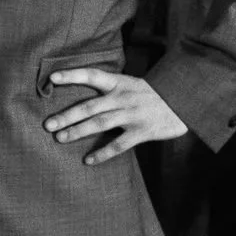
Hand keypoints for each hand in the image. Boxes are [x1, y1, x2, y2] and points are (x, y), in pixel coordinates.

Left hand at [42, 69, 188, 164]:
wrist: (187, 101)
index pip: (92, 75)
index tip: (52, 77)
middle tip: (47, 124)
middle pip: (90, 106)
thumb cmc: (155, 94)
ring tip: (60, 138)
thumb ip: (112, 89)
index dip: (72, 75)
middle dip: (67, 115)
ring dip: (78, 131)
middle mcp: (123, 98)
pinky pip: (119, 144)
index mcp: (120, 83)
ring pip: (100, 123)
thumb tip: (84, 98)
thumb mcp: (134, 85)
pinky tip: (88, 160)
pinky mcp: (142, 131)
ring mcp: (132, 114)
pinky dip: (103, 153)